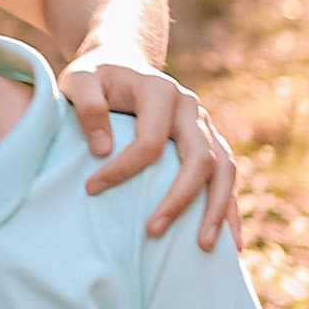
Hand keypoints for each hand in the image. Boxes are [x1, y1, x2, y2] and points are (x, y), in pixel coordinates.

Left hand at [61, 53, 240, 247]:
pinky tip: (230, 241)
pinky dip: (229, 207)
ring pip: (224, 169)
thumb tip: (102, 150)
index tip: (91, 189)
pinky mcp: (209, 141)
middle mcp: (190, 108)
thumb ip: (87, 106)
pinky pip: (227, 176)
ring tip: (203, 247)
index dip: (122, 169)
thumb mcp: (78, 79)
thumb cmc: (95, 76)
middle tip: (153, 231)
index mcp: (161, 91)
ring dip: (216, 209)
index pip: (149, 140)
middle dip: (179, 198)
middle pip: (200, 158)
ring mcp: (205, 125)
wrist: (122, 62)